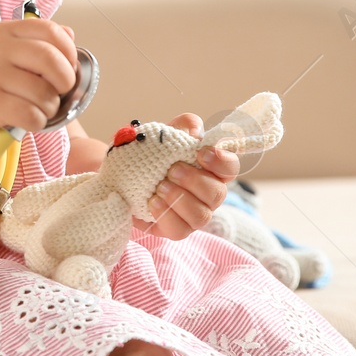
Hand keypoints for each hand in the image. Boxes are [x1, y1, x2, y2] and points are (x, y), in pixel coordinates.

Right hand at [0, 19, 78, 141]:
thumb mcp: (3, 49)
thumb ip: (35, 42)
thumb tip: (70, 36)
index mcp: (5, 32)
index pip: (50, 31)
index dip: (68, 52)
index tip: (68, 67)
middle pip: (51, 59)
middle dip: (65, 80)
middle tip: (60, 92)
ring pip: (43, 92)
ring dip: (50, 107)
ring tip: (40, 109)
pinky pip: (30, 114)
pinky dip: (37, 121)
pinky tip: (29, 120)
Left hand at [132, 113, 239, 239]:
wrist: (125, 175)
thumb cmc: (153, 153)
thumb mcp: (165, 132)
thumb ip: (184, 125)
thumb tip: (196, 132)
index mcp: (211, 169)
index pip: (230, 167)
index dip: (221, 161)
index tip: (200, 152)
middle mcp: (208, 194)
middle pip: (217, 194)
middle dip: (195, 181)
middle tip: (172, 170)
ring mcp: (194, 214)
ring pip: (201, 215)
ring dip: (180, 200)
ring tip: (160, 187)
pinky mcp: (176, 228)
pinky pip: (179, 230)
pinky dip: (166, 216)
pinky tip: (152, 202)